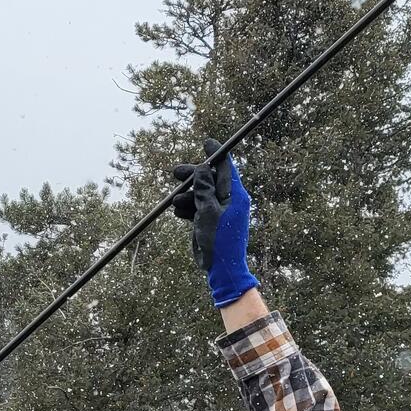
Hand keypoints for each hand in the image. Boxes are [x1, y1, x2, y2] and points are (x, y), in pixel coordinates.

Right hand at [171, 138, 258, 307]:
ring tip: (176, 203)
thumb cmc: (219, 240)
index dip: (215, 153)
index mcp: (235, 195)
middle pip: (209, 179)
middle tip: (175, 172)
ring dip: (186, 196)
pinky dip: (188, 209)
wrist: (221, 268)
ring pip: (200, 193)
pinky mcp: (209, 220)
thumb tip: (202, 168)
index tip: (206, 141)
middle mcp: (228, 200)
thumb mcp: (208, 211)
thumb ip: (204, 188)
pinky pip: (197, 207)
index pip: (226, 167)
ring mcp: (218, 210)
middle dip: (192, 176)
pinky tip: (179, 213)